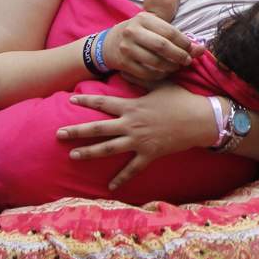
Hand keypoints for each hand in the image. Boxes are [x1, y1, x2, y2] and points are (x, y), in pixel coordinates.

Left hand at [58, 83, 214, 189]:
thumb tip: (128, 71)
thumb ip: (142, 81)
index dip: (86, 101)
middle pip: (98, 128)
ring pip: (109, 149)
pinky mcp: (149, 154)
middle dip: (77, 131)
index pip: (103, 103)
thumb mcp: (161, 85)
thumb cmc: (182, 100)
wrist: (200, 120)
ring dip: (90, 152)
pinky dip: (121, 178)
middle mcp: (131, 124)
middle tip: (59, 134)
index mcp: (132, 106)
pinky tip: (110, 187)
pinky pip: (132, 169)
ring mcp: (139, 141)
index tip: (71, 99)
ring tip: (73, 155)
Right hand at [103, 10, 199, 83]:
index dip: (185, 43)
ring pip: (155, 61)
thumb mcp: (157, 29)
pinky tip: (165, 72)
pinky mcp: (123, 63)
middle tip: (187, 61)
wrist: (110, 43)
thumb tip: (202, 49)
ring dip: (170, 67)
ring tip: (176, 67)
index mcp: (144, 19)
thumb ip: (179, 38)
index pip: (170, 32)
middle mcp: (133, 31)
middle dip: (179, 55)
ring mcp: (126, 48)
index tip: (192, 49)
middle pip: (163, 46)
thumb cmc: (141, 34)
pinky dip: (159, 74)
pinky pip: (146, 73)